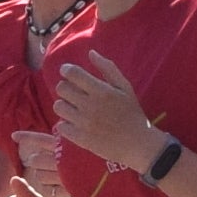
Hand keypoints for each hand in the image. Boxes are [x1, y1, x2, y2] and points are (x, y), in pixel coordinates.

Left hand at [48, 54, 163, 171]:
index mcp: (101, 91)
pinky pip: (61, 126)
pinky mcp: (80, 139)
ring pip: (58, 107)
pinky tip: (75, 123)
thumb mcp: (124, 87)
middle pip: (61, 89)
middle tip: (73, 92)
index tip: (67, 72)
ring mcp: (84, 123)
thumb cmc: (132, 113)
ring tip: (73, 108)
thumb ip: (107, 68)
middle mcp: (90, 105)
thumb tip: (90, 52)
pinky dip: (65, 124)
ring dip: (64, 105)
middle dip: (65, 87)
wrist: (138, 144)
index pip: (73, 73)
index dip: (66, 70)